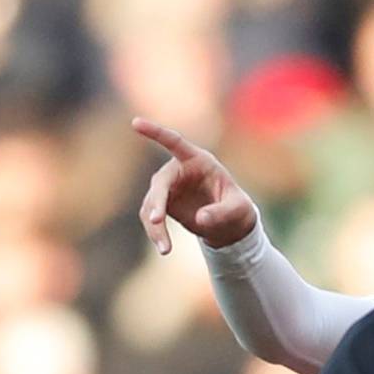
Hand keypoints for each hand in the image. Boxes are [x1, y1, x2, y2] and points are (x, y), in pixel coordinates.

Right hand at [134, 117, 259, 254]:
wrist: (229, 222)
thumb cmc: (236, 208)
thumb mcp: (237, 210)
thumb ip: (221, 212)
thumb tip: (200, 219)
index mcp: (198, 160)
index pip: (174, 141)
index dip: (155, 132)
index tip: (135, 123)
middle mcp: (179, 170)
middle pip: (160, 183)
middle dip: (157, 202)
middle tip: (157, 220)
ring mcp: (168, 187)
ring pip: (152, 204)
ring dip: (155, 226)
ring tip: (165, 249)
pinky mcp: (163, 204)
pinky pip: (151, 217)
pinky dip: (155, 233)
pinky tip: (164, 247)